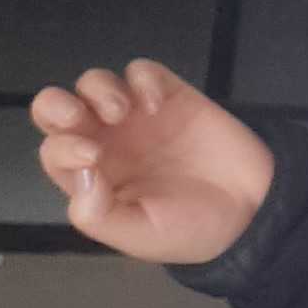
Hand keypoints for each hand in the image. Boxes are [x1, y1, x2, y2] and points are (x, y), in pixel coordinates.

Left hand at [30, 60, 276, 266]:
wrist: (252, 211)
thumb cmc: (192, 229)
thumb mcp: (139, 236)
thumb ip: (98, 214)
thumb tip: (80, 173)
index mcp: (92, 179)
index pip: (55, 152)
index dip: (62, 148)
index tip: (93, 157)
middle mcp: (106, 143)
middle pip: (56, 109)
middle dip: (55, 105)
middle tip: (76, 116)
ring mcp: (136, 118)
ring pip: (94, 83)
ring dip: (99, 90)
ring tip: (125, 112)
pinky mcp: (170, 96)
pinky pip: (142, 72)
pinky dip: (142, 79)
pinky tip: (158, 103)